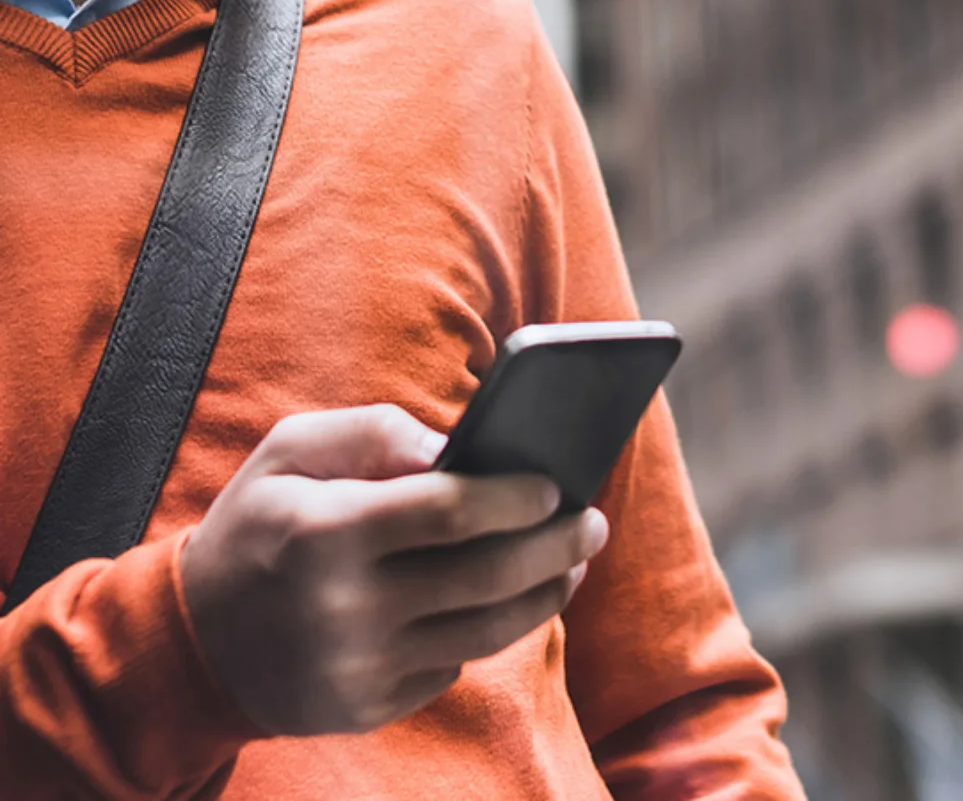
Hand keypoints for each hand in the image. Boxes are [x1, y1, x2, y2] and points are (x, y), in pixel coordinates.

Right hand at [180, 404, 607, 735]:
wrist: (192, 642)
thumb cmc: (258, 522)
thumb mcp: (291, 450)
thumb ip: (372, 432)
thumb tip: (453, 445)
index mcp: (327, 531)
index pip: (449, 512)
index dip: (514, 496)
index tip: (557, 484)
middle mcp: (345, 608)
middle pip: (484, 575)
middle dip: (554, 546)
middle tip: (593, 522)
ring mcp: (357, 668)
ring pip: (484, 630)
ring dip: (543, 594)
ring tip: (573, 563)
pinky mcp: (367, 708)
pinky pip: (452, 665)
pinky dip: (487, 630)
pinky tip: (507, 600)